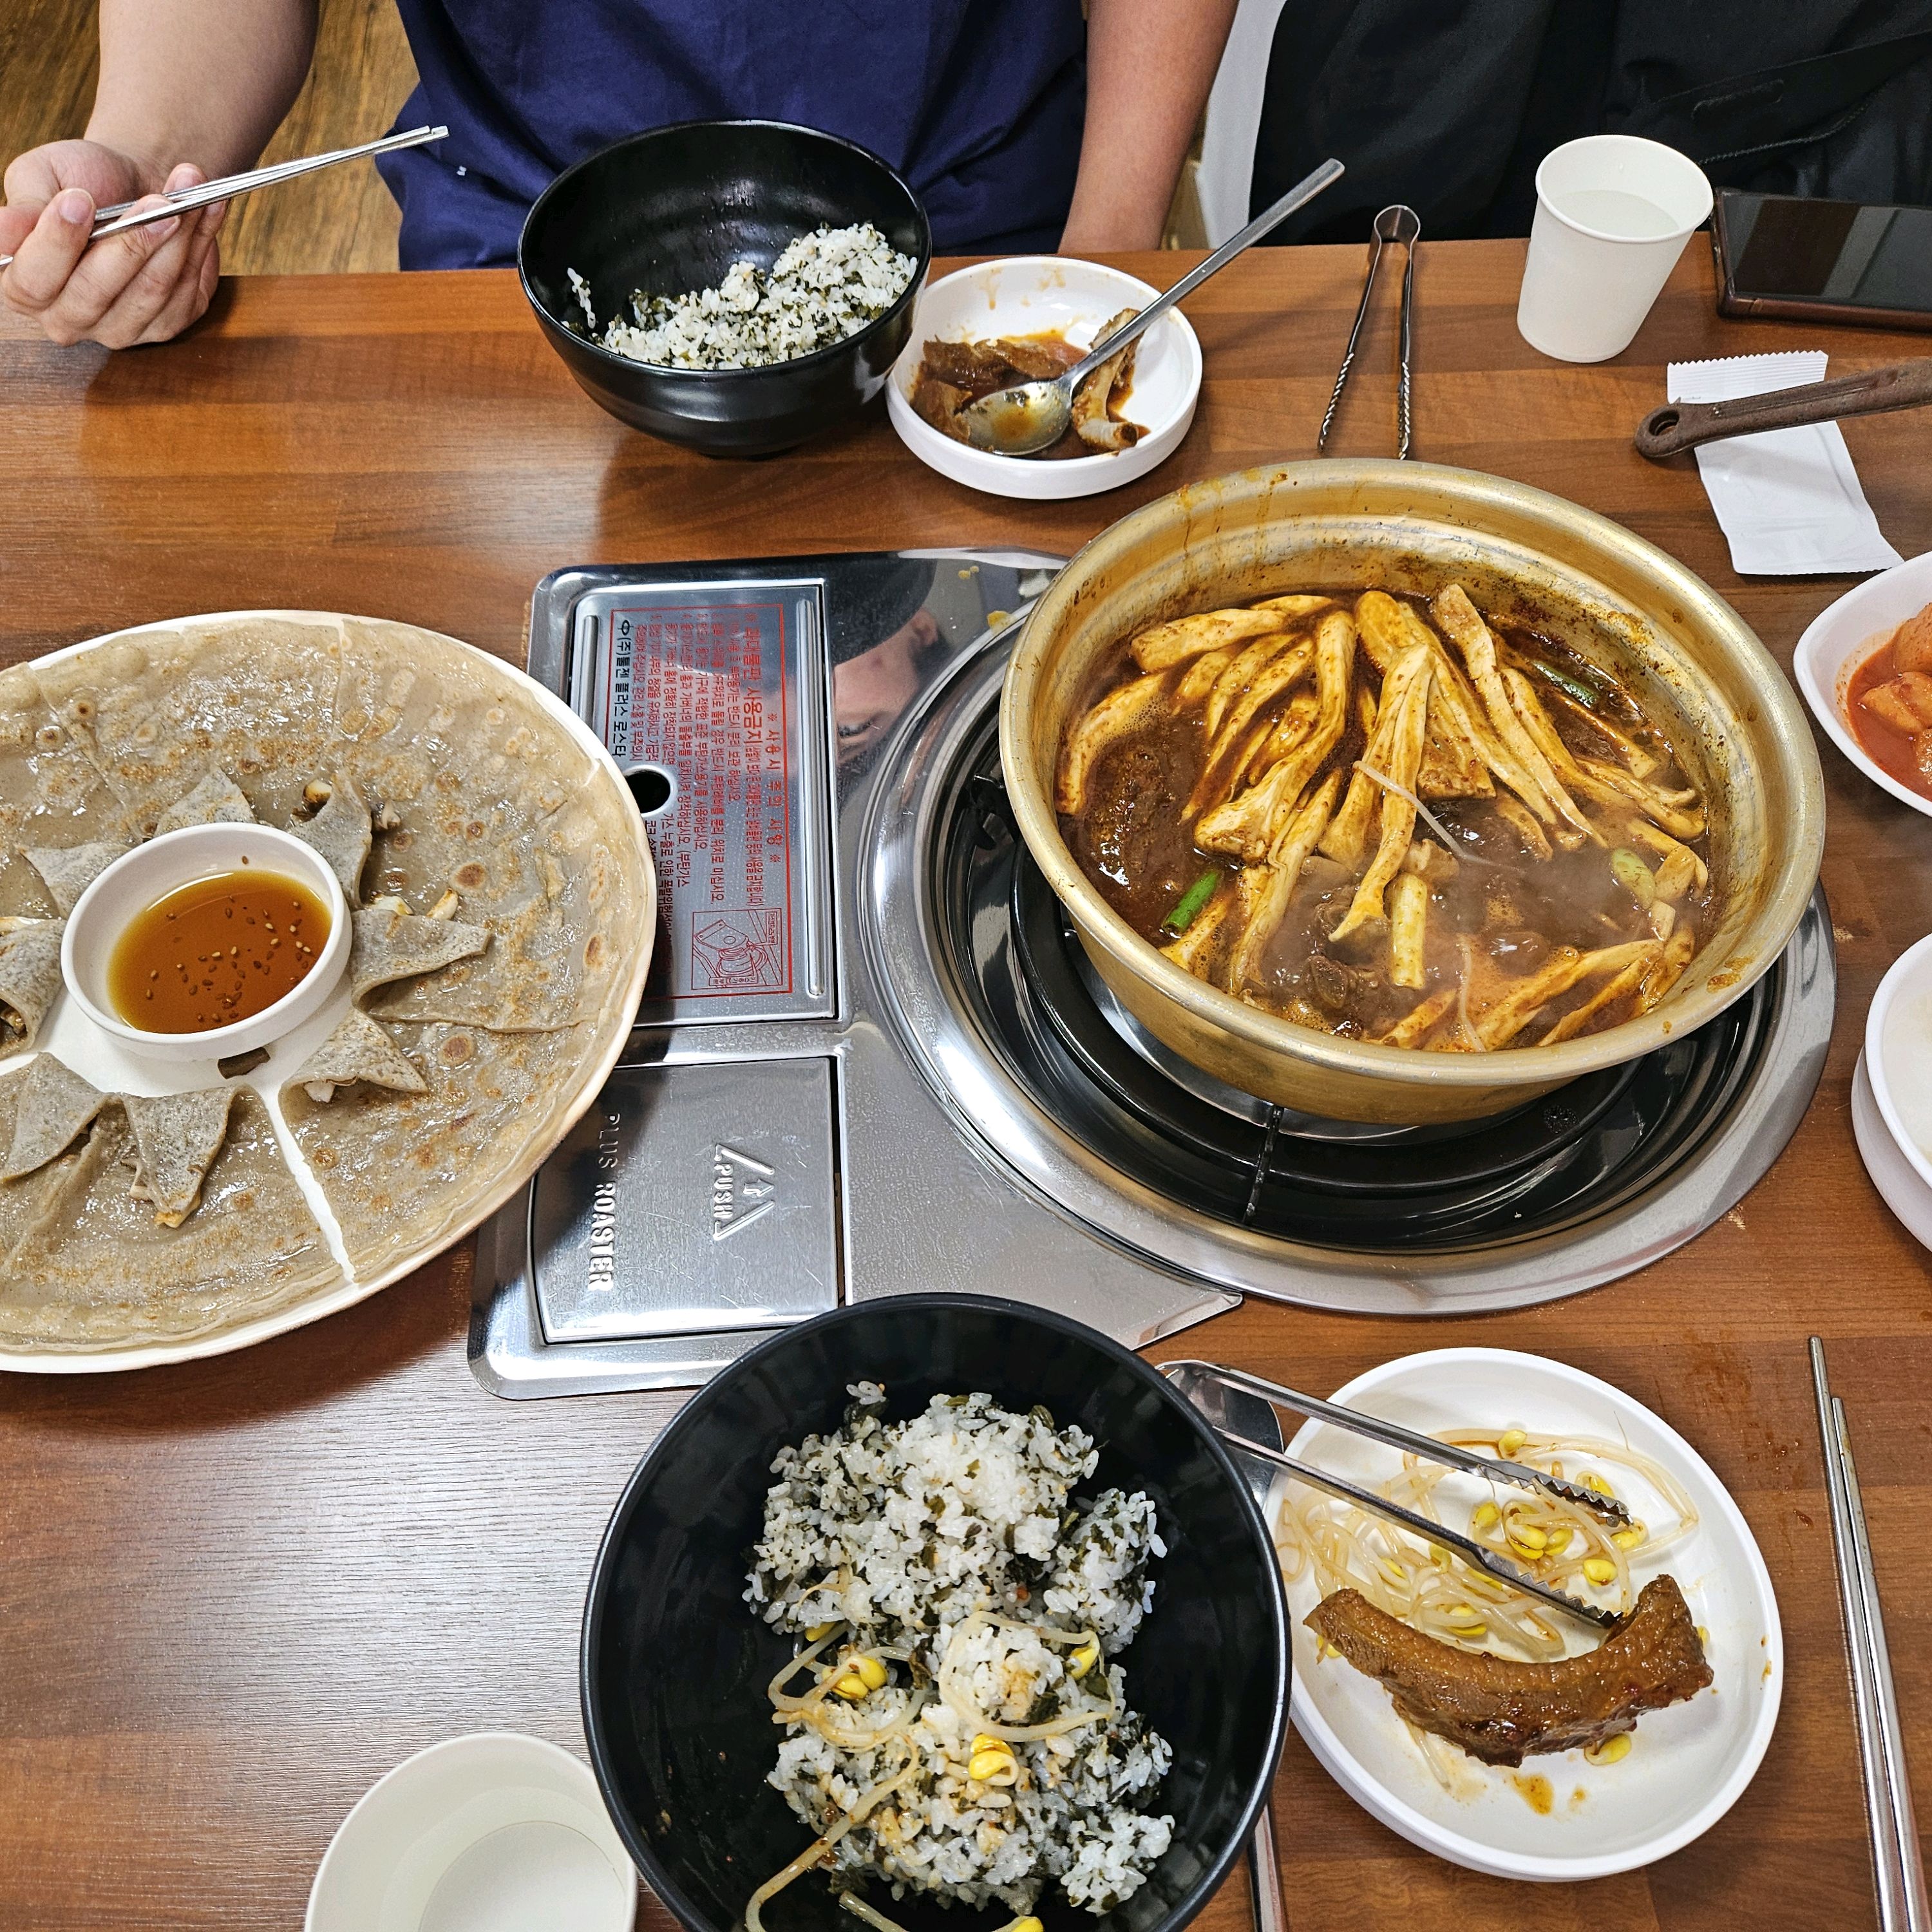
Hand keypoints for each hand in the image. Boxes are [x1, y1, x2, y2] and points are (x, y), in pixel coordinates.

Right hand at [1, 140, 226, 346]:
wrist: (134, 184)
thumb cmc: (81, 180)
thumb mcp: (41, 178)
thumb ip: (24, 206)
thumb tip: (2, 228)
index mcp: (24, 285)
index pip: (33, 281)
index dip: (56, 242)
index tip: (79, 199)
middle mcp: (69, 317)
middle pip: (96, 292)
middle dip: (131, 241)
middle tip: (158, 200)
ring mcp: (121, 329)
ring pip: (150, 292)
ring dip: (176, 238)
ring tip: (189, 188)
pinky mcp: (166, 325)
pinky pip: (187, 292)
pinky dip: (200, 244)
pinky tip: (207, 208)